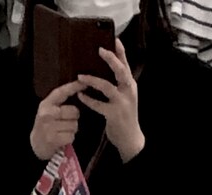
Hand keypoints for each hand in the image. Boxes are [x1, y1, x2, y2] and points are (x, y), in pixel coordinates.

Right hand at [30, 80, 82, 160]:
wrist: (35, 144)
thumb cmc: (46, 124)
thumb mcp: (48, 109)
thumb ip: (60, 101)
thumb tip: (80, 89)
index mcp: (46, 104)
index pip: (62, 92)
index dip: (74, 87)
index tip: (84, 83)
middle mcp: (47, 114)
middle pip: (74, 111)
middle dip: (74, 116)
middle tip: (67, 121)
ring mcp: (49, 127)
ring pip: (74, 125)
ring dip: (72, 129)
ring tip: (64, 130)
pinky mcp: (53, 140)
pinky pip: (71, 136)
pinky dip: (70, 138)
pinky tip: (63, 138)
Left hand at [77, 41, 145, 162]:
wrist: (130, 138)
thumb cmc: (125, 116)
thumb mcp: (126, 97)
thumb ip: (119, 84)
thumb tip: (107, 69)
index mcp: (131, 85)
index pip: (126, 65)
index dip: (121, 52)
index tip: (115, 39)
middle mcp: (128, 91)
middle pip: (120, 71)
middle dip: (111, 59)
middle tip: (99, 50)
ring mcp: (121, 103)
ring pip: (107, 87)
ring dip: (92, 80)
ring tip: (80, 76)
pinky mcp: (113, 115)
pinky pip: (98, 105)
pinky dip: (88, 100)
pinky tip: (80, 96)